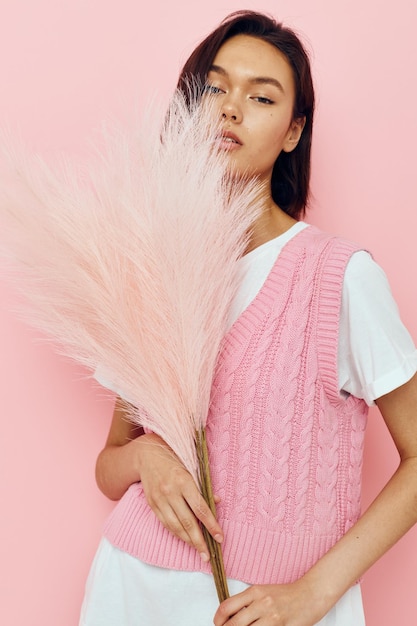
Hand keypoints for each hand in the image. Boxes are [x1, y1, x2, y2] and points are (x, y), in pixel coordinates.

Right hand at [136, 433, 222, 561]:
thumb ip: (203, 487)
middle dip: (199, 541)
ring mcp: (159, 499)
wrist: (146, 455)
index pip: (200, 508)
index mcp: (183, 481)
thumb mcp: (191, 468)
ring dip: (188, 541)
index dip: (211, 525)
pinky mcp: (152, 504)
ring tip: (198, 550)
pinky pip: (165, 523)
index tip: (219, 538)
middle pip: (188, 522)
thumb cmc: (173, 459)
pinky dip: (176, 533)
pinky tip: (185, 539)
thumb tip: (217, 503)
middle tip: (208, 555)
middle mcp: (170, 492)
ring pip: (175, 526)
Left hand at [213, 580, 324, 625]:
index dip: (218, 620)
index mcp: (255, 592)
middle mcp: (262, 603)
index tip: (218, 624)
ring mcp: (272, 618)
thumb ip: (247, 603)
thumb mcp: (263, 592)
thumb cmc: (287, 594)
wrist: (310, 594)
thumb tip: (230, 617)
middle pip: (234, 625)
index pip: (227, 607)